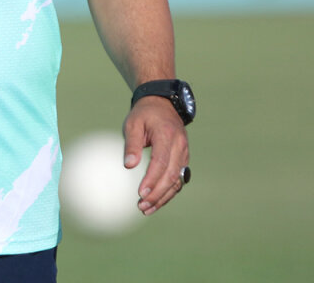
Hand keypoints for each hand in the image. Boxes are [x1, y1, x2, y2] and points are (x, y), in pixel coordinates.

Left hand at [123, 96, 188, 215]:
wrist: (163, 104)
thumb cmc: (144, 114)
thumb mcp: (133, 124)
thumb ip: (132, 144)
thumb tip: (129, 166)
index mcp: (166, 135)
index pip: (161, 161)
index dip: (152, 179)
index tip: (140, 193)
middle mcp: (179, 146)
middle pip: (171, 175)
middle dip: (157, 193)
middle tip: (141, 205)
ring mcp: (184, 153)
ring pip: (177, 180)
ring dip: (163, 197)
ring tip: (146, 209)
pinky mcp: (183, 159)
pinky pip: (178, 179)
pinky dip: (168, 192)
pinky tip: (156, 202)